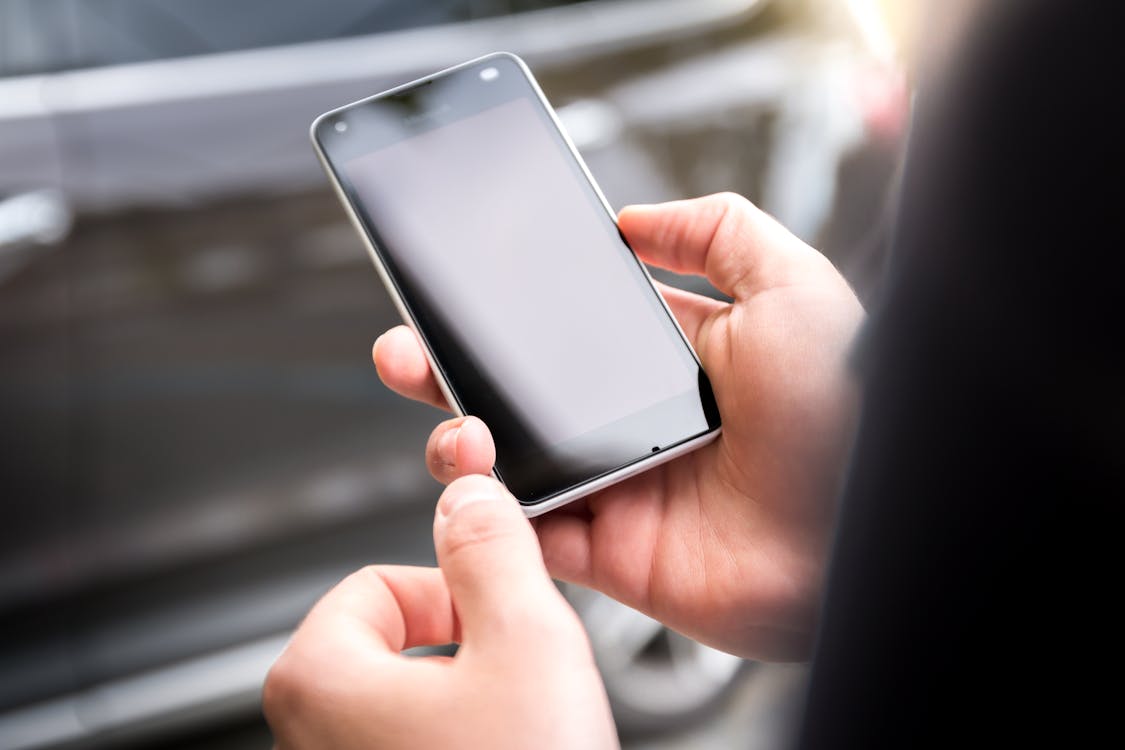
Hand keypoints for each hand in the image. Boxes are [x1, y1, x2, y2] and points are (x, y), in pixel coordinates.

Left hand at [263, 475, 617, 749]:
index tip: (498, 627)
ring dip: (470, 705)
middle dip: (464, 653)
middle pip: (393, 642)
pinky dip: (463, 746)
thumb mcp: (527, 639)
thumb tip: (468, 493)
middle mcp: (306, 737)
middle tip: (515, 692)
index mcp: (317, 677)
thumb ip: (492, 548)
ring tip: (515, 741)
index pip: (380, 583)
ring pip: (409, 704)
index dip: (453, 597)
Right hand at [374, 193, 863, 659]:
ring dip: (460, 440)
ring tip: (454, 423)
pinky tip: (475, 484)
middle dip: (454, 369)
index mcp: (673, 357)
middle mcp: (638, 420)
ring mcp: (619, 486)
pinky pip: (530, 536)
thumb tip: (635, 218)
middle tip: (409, 350)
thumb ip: (715, 231)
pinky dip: (490, 516)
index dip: (511, 310)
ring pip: (511, 464)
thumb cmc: (845, 406)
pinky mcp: (611, 552)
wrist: (863, 530)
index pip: (570, 326)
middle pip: (523, 393)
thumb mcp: (792, 285)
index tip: (458, 292)